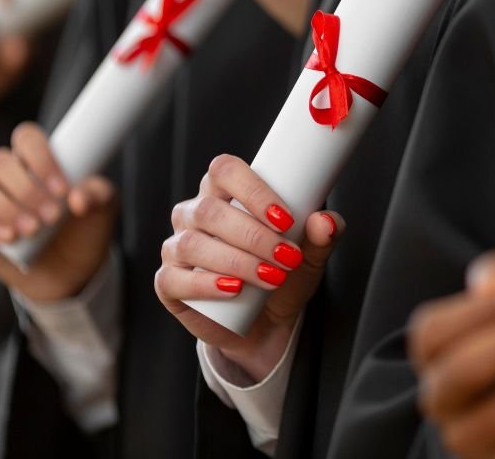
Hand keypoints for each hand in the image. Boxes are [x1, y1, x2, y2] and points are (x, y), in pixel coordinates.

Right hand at [0, 123, 116, 301]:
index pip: (27, 138)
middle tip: (52, 216)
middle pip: (0, 163)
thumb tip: (79, 197)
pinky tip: (11, 237)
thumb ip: (98, 195)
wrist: (73, 271)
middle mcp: (9, 175)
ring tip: (33, 230)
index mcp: (39, 160)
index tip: (63, 189)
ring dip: (4, 207)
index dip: (40, 158)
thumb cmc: (86, 228)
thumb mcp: (103, 209)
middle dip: (26, 190)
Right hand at [155, 155, 341, 382]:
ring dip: (237, 261)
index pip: (225, 170)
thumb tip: (326, 222)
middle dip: (254, 235)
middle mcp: (195, 213)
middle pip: (210, 210)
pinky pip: (175, 277)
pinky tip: (234, 290)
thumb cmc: (283, 274)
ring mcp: (177, 247)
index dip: (252, 190)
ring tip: (271, 278)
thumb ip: (322, 235)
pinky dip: (206, 284)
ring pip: (194, 243)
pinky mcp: (168, 282)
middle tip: (288, 257)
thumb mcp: (310, 255)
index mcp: (224, 192)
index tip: (285, 218)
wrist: (267, 324)